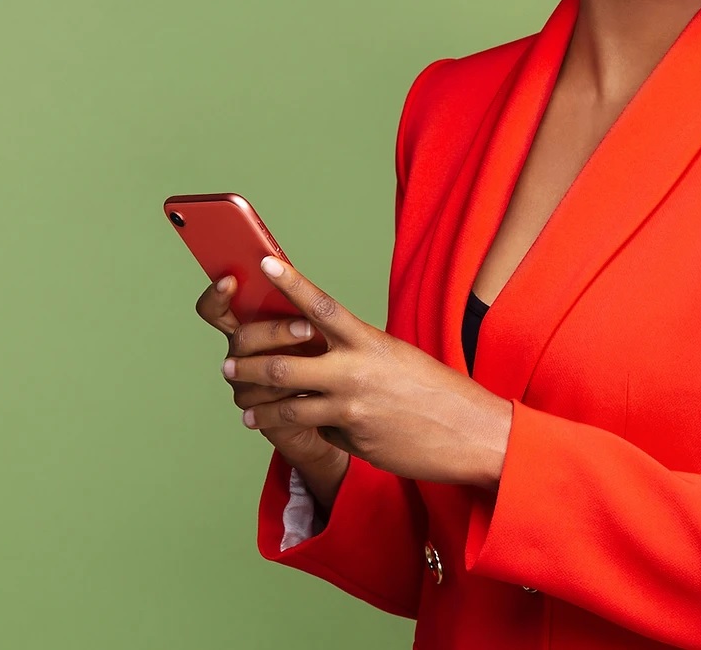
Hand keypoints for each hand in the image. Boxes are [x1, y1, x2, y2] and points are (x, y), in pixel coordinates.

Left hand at [224, 255, 513, 489]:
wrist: (472, 434)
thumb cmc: (437, 393)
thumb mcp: (398, 360)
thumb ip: (358, 356)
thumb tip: (322, 361)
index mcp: (370, 341)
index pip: (321, 306)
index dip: (290, 283)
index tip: (265, 262)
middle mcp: (356, 371)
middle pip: (281, 362)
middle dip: (246, 365)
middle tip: (228, 365)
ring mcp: (351, 407)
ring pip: (287, 405)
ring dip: (260, 408)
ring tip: (245, 410)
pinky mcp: (353, 438)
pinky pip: (317, 430)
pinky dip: (308, 428)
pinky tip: (303, 430)